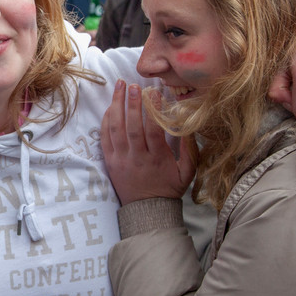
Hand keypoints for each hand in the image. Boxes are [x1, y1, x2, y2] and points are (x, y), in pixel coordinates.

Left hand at [101, 81, 193, 203]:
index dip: (154, 111)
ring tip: (119, 87)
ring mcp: (121, 159)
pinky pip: (105, 138)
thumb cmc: (169, 189)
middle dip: (131, 103)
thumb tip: (191, 127)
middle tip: (133, 84)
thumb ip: (191, 151)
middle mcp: (137, 157)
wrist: (147, 210)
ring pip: (116, 129)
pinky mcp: (110, 161)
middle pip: (132, 127)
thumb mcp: (187, 173)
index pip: (154, 131)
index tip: (155, 92)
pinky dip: (106, 120)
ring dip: (116, 105)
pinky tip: (111, 106)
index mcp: (157, 159)